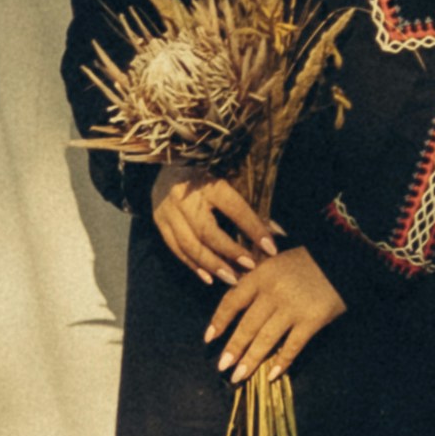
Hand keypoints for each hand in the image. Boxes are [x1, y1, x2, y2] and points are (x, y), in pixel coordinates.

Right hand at [152, 167, 282, 286]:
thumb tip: (275, 230)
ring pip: (189, 245)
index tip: (271, 248)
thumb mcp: (229, 174)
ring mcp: (168, 210)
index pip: (234, 209)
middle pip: (207, 233)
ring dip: (212, 266)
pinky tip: (209, 277)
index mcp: (208, 181)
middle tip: (249, 268)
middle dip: (230, 253)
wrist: (166, 156)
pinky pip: (175, 248)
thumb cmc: (206, 166)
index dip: (254, 229)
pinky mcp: (159, 220)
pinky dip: (193, 265)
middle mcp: (185, 196)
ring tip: (232, 279)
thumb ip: (250, 200)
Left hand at [209, 245, 344, 384]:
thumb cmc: (307, 260)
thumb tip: (231, 298)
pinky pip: (293, 346)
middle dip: (233, 348)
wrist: (345, 259)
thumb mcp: (276, 259)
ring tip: (238, 376)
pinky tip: (272, 374)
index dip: (219, 321)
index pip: (233, 300)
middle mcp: (273, 292)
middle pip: (247, 325)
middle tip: (222, 367)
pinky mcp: (312, 319)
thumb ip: (255, 277)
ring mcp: (293, 307)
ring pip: (266, 339)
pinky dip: (282, 361)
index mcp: (261, 274)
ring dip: (251, 360)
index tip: (209, 339)